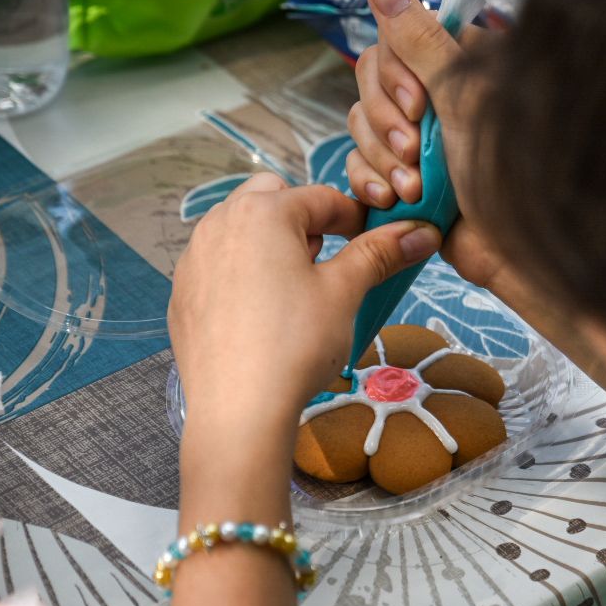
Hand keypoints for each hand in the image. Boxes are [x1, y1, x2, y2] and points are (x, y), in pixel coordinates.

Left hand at [168, 174, 441, 442]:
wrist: (239, 409)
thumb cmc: (294, 344)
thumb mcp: (344, 292)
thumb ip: (379, 253)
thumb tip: (421, 231)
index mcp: (262, 212)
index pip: (322, 197)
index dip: (356, 218)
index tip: (376, 242)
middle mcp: (219, 222)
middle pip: (272, 198)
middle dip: (304, 219)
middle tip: (328, 261)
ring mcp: (194, 258)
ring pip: (240, 229)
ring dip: (271, 243)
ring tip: (296, 288)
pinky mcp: (183, 293)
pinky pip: (218, 264)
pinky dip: (242, 273)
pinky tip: (262, 314)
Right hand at [345, 0, 507, 291]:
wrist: (520, 251)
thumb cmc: (506, 167)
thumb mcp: (463, 96)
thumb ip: (418, 40)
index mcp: (461, 65)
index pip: (394, 42)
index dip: (395, 74)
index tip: (420, 105)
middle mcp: (440, 97)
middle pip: (371, 83)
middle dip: (385, 121)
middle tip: (414, 150)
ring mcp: (422, 140)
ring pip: (363, 126)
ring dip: (380, 157)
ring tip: (414, 189)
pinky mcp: (408, 180)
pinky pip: (362, 166)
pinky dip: (368, 181)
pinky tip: (389, 200)